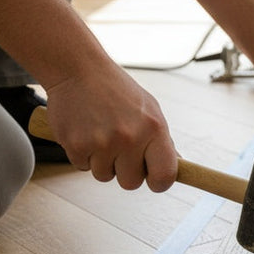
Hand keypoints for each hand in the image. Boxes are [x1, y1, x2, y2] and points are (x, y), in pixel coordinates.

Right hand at [42, 67, 178, 192]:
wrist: (79, 70)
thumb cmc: (117, 91)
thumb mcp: (151, 110)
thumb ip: (163, 141)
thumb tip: (177, 166)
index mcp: (154, 129)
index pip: (165, 175)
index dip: (159, 183)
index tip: (153, 180)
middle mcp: (130, 138)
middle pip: (131, 183)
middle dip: (125, 171)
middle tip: (120, 150)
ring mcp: (102, 142)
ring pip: (104, 176)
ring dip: (102, 162)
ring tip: (101, 135)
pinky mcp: (76, 144)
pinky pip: (82, 166)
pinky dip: (83, 154)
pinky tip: (85, 131)